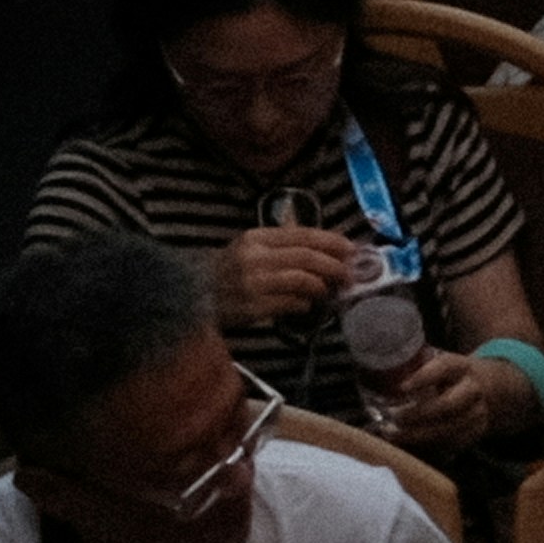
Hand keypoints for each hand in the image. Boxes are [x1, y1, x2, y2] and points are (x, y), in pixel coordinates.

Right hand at [211, 221, 373, 328]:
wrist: (193, 295)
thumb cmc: (228, 271)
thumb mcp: (251, 247)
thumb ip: (283, 244)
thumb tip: (326, 249)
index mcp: (256, 237)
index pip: (302, 235)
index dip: (331, 241)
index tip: (350, 249)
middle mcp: (254, 257)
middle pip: (306, 257)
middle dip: (333, 265)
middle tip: (348, 274)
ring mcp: (252, 283)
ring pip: (301, 280)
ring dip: (321, 285)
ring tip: (329, 290)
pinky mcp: (252, 308)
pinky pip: (290, 303)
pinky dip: (304, 304)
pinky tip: (306, 305)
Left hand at [381, 347, 521, 452]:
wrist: (489, 387)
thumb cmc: (451, 373)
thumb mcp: (441, 361)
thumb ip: (418, 363)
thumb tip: (382, 365)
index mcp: (462, 366)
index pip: (444, 368)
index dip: (423, 378)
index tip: (401, 388)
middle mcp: (473, 389)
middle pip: (447, 405)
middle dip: (417, 414)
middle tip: (392, 417)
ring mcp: (478, 413)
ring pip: (450, 429)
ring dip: (419, 435)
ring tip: (392, 435)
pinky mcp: (476, 433)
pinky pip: (452, 445)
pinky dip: (429, 448)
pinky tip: (408, 447)